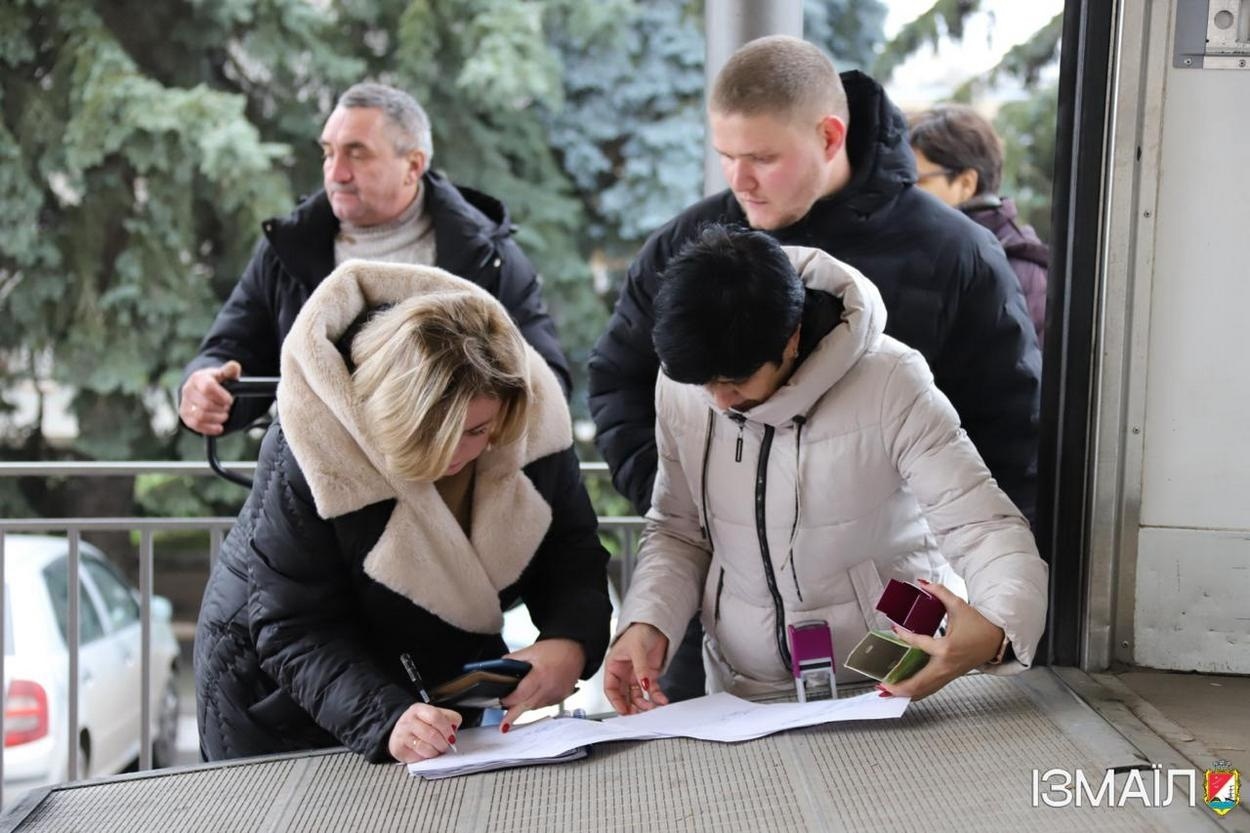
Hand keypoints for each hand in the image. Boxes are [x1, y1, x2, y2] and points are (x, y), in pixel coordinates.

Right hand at [179, 361, 241, 434]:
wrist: (200, 388)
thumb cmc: (214, 381)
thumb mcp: (223, 374)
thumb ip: (230, 370)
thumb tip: (234, 366)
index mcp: (198, 378)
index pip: (208, 388)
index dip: (222, 396)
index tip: (229, 399)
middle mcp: (188, 390)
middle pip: (206, 405)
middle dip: (221, 408)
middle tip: (227, 407)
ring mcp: (185, 404)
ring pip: (201, 416)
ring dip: (217, 418)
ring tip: (224, 415)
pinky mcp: (185, 416)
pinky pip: (196, 425)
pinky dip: (210, 428)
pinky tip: (219, 426)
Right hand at [387, 701, 461, 762]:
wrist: (400, 732)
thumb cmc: (420, 724)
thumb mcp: (435, 715)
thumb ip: (448, 718)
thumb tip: (454, 728)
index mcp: (419, 709)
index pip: (436, 717)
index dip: (447, 729)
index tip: (452, 737)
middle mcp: (408, 720)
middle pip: (432, 734)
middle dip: (443, 743)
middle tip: (445, 746)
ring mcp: (401, 735)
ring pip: (425, 748)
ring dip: (435, 752)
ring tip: (436, 750)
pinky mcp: (398, 749)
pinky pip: (417, 757)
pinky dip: (425, 758)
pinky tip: (425, 753)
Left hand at [498, 638, 585, 730]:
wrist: (576, 649)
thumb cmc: (556, 649)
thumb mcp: (531, 650)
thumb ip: (513, 659)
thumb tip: (500, 667)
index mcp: (540, 675)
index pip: (520, 695)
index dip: (508, 700)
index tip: (501, 700)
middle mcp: (549, 687)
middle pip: (527, 706)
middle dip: (513, 714)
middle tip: (504, 724)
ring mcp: (556, 694)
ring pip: (535, 707)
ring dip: (525, 706)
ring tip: (517, 704)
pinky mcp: (561, 697)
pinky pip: (545, 705)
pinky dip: (537, 703)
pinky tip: (534, 696)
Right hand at [603, 623, 669, 714]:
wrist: (656, 625)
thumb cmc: (639, 632)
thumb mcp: (636, 649)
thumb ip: (640, 668)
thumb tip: (643, 685)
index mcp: (614, 666)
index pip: (611, 688)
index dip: (616, 701)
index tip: (623, 710)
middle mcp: (624, 673)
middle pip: (624, 696)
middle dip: (630, 706)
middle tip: (638, 714)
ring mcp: (637, 675)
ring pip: (638, 696)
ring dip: (644, 704)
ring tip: (652, 707)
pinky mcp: (649, 675)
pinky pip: (652, 690)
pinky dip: (656, 696)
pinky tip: (661, 699)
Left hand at [878, 579, 1005, 700]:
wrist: (997, 640)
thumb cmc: (980, 625)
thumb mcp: (959, 606)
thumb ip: (940, 593)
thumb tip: (923, 583)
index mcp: (947, 648)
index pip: (919, 644)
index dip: (904, 636)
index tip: (894, 629)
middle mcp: (946, 665)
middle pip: (919, 682)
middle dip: (899, 686)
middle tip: (881, 686)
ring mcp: (948, 673)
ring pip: (925, 690)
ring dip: (905, 693)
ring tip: (886, 694)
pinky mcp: (950, 677)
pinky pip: (931, 689)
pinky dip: (917, 692)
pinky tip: (904, 693)